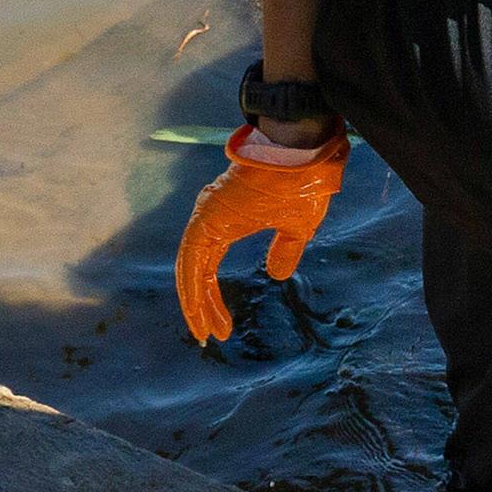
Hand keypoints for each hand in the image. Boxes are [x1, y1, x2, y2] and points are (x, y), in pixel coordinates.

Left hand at [174, 126, 347, 343]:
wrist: (302, 154)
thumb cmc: (302, 184)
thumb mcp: (298, 227)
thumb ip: (285, 251)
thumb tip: (276, 276)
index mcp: (228, 226)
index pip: (210, 271)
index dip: (213, 301)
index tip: (223, 328)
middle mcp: (210, 223)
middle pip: (196, 276)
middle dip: (202, 309)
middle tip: (209, 337)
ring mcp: (205, 220)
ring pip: (189, 271)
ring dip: (195, 303)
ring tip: (205, 332)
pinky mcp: (205, 219)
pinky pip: (192, 260)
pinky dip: (192, 287)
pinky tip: (198, 310)